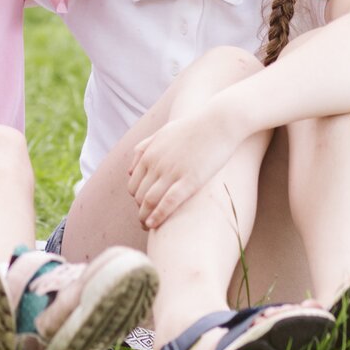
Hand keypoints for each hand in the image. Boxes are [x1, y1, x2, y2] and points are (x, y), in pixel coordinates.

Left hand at [126, 108, 242, 230]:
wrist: (219, 122)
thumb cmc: (194, 128)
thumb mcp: (163, 133)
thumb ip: (144, 149)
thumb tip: (130, 170)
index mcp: (149, 155)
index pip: (133, 184)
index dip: (136, 198)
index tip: (142, 207)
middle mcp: (155, 164)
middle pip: (138, 194)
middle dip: (139, 210)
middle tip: (143, 221)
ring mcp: (171, 172)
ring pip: (149, 200)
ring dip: (144, 217)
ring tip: (146, 227)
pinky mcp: (189, 180)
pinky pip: (168, 202)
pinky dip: (157, 216)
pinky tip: (153, 225)